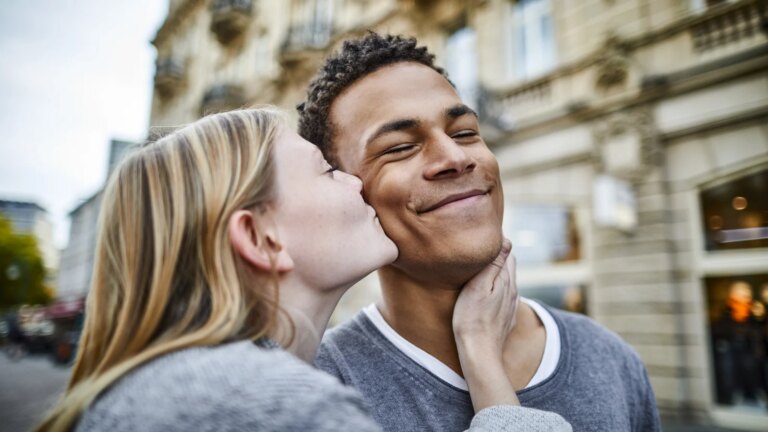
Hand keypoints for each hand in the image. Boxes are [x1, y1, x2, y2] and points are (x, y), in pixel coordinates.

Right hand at [452, 238, 520, 411]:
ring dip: (497, 274)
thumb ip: (494, 264)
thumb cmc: (471, 319)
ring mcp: (510, 307)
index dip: (496, 243)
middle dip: (498, 257)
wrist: (479, 354)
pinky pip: (504, 298)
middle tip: (480, 250)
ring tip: (482, 268)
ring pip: (507, 283)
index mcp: (507, 282)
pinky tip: (487, 293)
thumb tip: (507, 240)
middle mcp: (513, 293)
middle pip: (509, 267)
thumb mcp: (479, 287)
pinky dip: (497, 290)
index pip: (507, 253)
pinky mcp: (505, 319)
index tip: (482, 238)